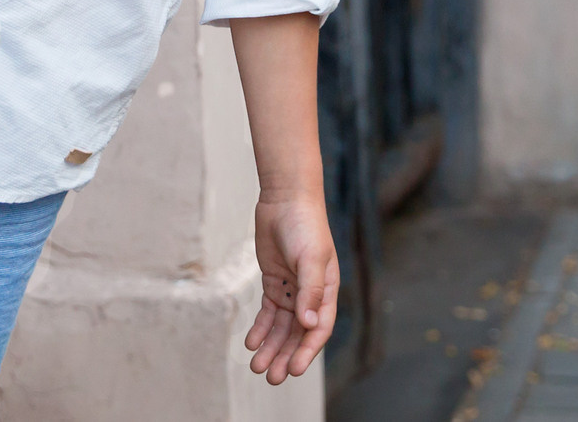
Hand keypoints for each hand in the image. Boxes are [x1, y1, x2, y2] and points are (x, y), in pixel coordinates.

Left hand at [243, 188, 337, 384]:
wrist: (285, 199)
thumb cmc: (305, 225)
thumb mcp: (310, 257)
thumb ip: (310, 291)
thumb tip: (308, 324)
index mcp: (327, 289)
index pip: (318, 328)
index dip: (307, 350)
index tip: (293, 369)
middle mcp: (311, 293)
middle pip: (298, 333)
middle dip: (286, 356)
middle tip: (272, 378)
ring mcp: (292, 288)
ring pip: (282, 327)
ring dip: (271, 347)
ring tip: (257, 367)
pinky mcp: (274, 282)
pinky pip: (268, 312)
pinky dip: (260, 328)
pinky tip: (250, 342)